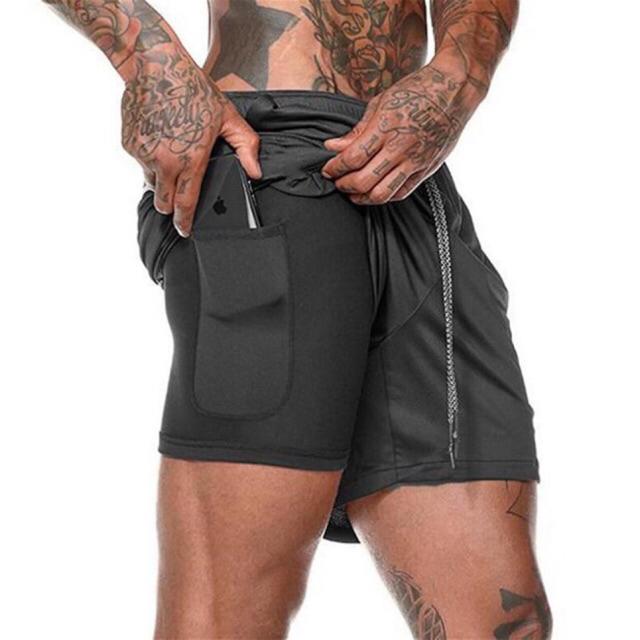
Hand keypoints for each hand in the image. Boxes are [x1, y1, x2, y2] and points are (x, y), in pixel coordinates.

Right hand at [121, 50, 261, 235]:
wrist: (156, 65)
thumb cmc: (194, 90)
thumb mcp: (229, 119)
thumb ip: (247, 148)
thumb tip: (256, 173)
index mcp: (189, 161)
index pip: (185, 204)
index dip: (185, 222)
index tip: (185, 232)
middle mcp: (163, 162)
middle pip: (163, 202)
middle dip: (171, 205)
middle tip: (178, 197)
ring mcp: (142, 154)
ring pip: (150, 181)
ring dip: (160, 178)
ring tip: (172, 156)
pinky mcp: (128, 143)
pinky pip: (139, 162)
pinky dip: (147, 158)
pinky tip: (159, 140)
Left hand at [321, 61, 482, 204]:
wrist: (456, 90)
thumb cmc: (417, 90)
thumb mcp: (382, 102)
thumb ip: (357, 130)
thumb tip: (332, 146)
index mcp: (387, 126)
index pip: (353, 157)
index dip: (335, 168)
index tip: (326, 170)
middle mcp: (401, 147)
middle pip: (364, 180)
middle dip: (344, 185)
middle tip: (336, 181)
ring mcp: (416, 161)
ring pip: (382, 194)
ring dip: (362, 198)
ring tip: (352, 193)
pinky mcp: (427, 170)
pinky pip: (401, 193)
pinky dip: (383, 197)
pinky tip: (373, 191)